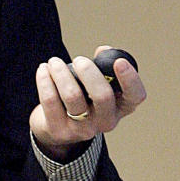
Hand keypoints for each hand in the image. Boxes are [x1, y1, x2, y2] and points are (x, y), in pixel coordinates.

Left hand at [29, 45, 145, 160]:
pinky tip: (43, 70)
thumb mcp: (97, 84)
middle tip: (79, 60)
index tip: (119, 62)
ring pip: (72, 97)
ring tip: (54, 62)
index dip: (130, 79)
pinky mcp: (59, 129)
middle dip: (89, 72)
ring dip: (61, 73)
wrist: (57, 127)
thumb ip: (103, 66)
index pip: (135, 97)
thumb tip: (104, 50)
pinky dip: (45, 80)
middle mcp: (105, 121)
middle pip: (102, 96)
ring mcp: (82, 129)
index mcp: (121, 107)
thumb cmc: (82, 98)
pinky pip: (50, 100)